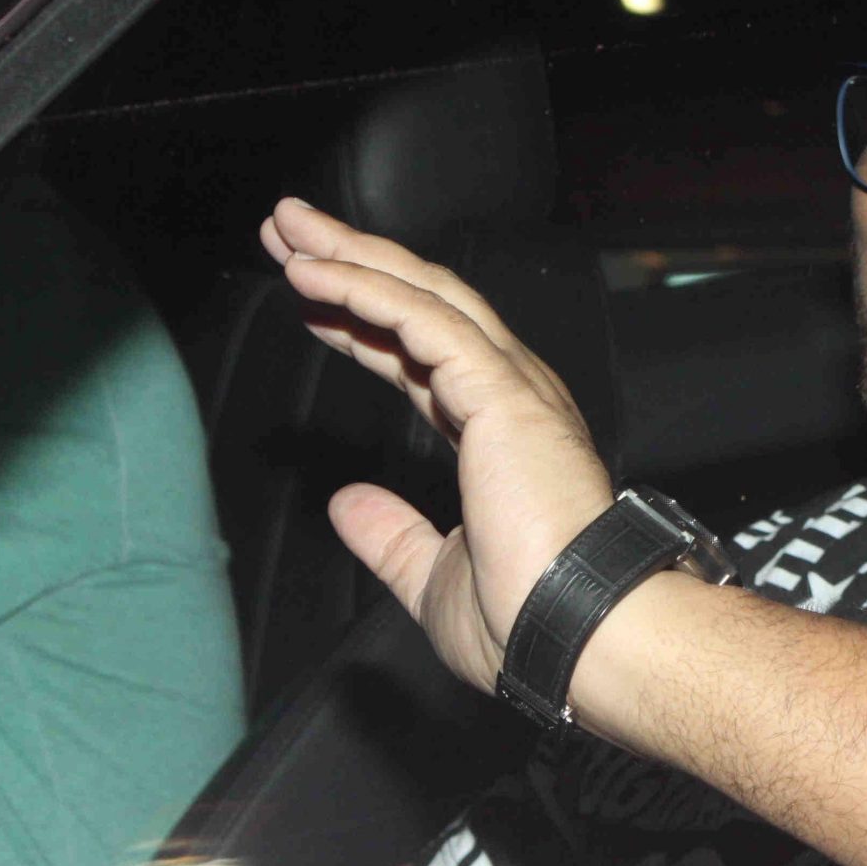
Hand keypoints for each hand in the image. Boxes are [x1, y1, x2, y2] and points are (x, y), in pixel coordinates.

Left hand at [262, 198, 613, 691]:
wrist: (578, 636)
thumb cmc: (529, 622)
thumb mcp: (431, 579)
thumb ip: (390, 535)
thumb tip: (345, 506)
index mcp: (502, 436)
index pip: (420, 356)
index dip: (362, 323)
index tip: (311, 302)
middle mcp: (513, 398)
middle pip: (422, 304)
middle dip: (354, 260)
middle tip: (288, 231)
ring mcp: (512, 388)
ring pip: (424, 294)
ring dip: (352, 255)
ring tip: (288, 230)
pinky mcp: (502, 391)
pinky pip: (423, 319)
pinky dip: (365, 289)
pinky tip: (313, 273)